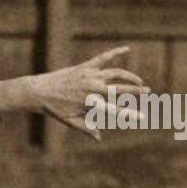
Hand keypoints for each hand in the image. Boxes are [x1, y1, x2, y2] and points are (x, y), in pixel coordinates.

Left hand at [0, 46, 150, 141]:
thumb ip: (86, 128)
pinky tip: (127, 49)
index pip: (115, 110)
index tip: (142, 117)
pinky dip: (115, 52)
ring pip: (116, 73)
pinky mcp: (85, 66)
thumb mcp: (70, 121)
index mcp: (91, 103)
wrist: (38, 91)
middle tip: (148, 93)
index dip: (130, 115)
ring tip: (139, 81)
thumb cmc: (54, 108)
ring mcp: (90, 75)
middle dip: (136, 91)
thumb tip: (98, 138)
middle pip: (120, 89)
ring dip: (130, 76)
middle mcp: (93, 88)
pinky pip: (103, 57)